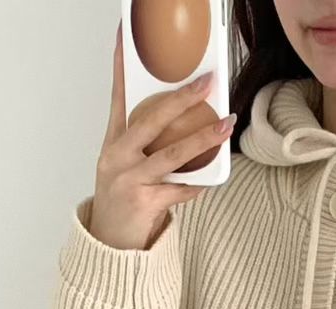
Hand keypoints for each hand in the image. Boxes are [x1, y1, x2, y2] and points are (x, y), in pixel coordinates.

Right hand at [89, 28, 233, 251]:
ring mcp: (129, 180)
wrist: (110, 244)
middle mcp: (117, 157)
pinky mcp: (144, 203)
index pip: (118, 97)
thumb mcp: (125, 166)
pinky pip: (179, 189)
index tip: (126, 38)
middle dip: (182, 98)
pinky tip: (209, 179)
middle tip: (205, 83)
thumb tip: (180, 121)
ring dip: (203, 138)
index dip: (123, 67)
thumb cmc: (122, 200)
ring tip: (225, 125)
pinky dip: (197, 184)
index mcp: (113, 143)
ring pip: (172, 154)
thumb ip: (145, 143)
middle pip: (152, 119)